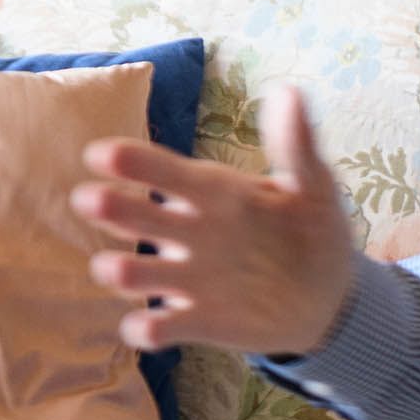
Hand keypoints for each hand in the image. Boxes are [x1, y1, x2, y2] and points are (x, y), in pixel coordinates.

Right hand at [71, 85, 353, 356]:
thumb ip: (296, 145)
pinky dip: (149, 330)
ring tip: (113, 268)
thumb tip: (287, 89)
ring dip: (125, 272)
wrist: (329, 297)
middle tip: (91, 199)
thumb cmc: (312, 231)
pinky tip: (147, 328)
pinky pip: (163, 328)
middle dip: (114, 209)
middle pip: (142, 218)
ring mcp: (191, 279)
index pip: (167, 172)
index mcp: (214, 193)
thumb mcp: (313, 186)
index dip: (135, 162)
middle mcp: (192, 233)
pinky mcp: (199, 322)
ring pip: (141, 274)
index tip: (102, 153)